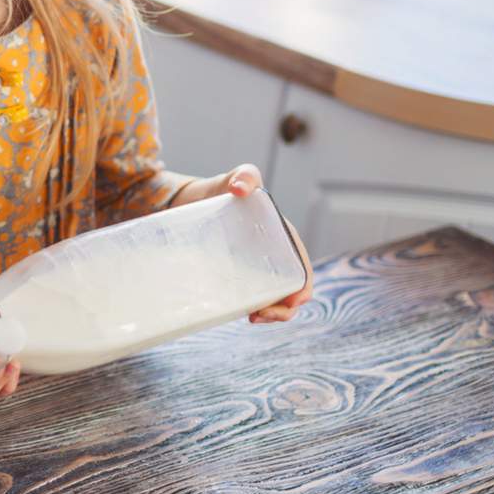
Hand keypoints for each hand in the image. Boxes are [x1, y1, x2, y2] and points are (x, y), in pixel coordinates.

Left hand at [171, 163, 314, 322]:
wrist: (191, 201)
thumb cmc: (221, 189)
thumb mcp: (235, 178)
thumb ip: (244, 176)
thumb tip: (239, 188)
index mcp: (282, 237)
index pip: (301, 266)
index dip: (302, 286)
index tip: (292, 301)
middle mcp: (273, 255)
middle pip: (290, 289)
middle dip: (284, 309)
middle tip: (260, 316)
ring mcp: (255, 268)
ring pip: (273, 298)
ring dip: (270, 313)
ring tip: (252, 317)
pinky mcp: (237, 276)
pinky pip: (251, 297)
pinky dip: (251, 308)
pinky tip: (240, 312)